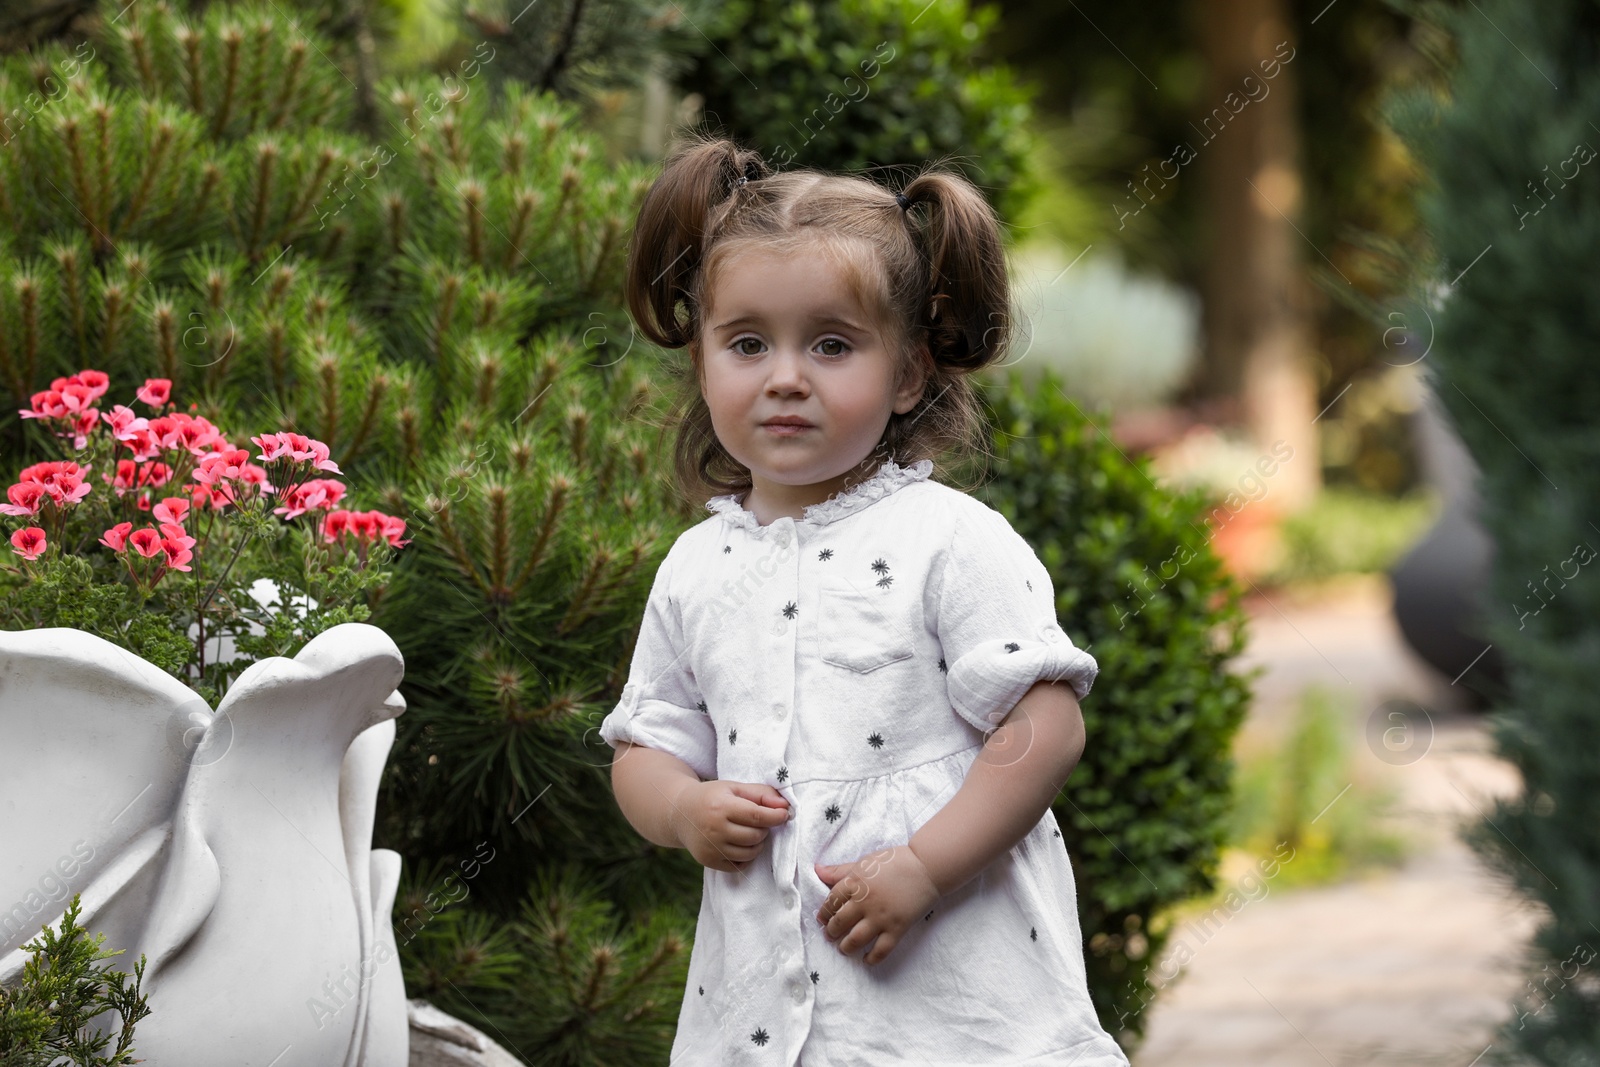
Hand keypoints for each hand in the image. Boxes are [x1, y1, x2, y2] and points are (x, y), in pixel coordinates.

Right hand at [670, 779, 789, 872]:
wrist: (680, 813)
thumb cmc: (712, 797)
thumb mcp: (734, 788)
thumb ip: (761, 794)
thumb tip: (785, 807)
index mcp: (721, 807)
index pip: (757, 816)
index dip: (776, 816)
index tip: (784, 814)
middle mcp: (714, 829)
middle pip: (755, 836)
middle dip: (765, 829)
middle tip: (759, 821)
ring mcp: (710, 848)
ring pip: (750, 853)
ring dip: (757, 843)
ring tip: (749, 831)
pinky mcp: (708, 861)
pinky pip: (739, 865)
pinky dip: (745, 856)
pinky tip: (739, 843)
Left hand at [814, 845, 939, 965]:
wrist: (926, 867)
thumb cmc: (895, 861)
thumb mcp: (864, 862)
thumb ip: (840, 870)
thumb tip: (818, 870)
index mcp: (855, 883)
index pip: (831, 902)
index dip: (824, 913)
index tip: (822, 919)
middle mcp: (865, 902)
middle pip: (839, 922)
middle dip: (831, 932)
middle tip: (830, 936)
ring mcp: (881, 917)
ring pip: (855, 940)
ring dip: (845, 947)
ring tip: (843, 949)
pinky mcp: (897, 929)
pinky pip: (881, 950)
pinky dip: (871, 959)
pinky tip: (866, 960)